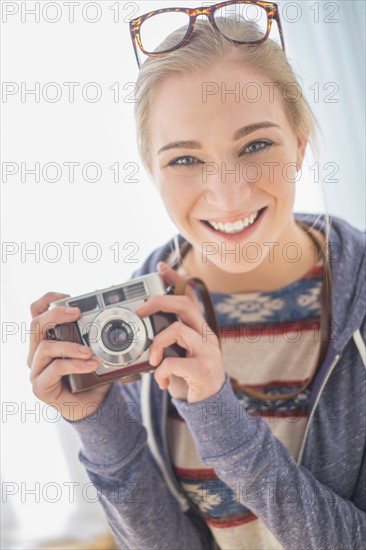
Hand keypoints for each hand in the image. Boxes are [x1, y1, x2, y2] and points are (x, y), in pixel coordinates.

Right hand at [27, 292, 112, 421]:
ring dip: (70, 346)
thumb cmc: (91, 376)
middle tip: (77, 313)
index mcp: (46, 340)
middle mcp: (37, 353)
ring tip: (90, 351)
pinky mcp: (41, 387)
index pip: (36, 313)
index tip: (68, 297)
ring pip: (44, 347)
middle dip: (56, 314)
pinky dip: (74, 364)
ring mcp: (37, 370)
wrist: (92, 407)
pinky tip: (90, 364)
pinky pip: (54, 368)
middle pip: (35, 325)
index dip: (48, 300)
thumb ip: (97, 336)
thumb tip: (114, 319)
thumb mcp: (95, 350)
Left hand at [136, 262, 224, 403]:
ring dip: (157, 344)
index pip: (190, 296)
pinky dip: (161, 372)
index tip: (162, 267)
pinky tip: (162, 381)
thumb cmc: (190, 375)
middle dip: (158, 302)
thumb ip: (169, 337)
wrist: (210, 404)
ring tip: (153, 360)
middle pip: (184, 304)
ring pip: (177, 330)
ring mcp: (207, 351)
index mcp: (198, 328)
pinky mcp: (204, 369)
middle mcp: (206, 334)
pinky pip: (174, 362)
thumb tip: (143, 325)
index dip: (177, 279)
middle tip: (140, 312)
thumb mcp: (180, 351)